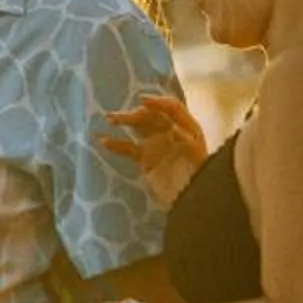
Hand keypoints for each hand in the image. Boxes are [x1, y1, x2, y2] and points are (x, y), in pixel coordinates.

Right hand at [102, 92, 207, 209]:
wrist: (190, 200)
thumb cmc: (199, 178)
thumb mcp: (197, 159)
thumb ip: (186, 143)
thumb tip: (173, 129)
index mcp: (187, 127)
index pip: (172, 107)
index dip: (158, 102)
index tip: (142, 101)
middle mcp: (171, 131)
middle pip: (151, 115)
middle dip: (134, 113)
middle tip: (117, 117)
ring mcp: (157, 144)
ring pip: (138, 127)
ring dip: (124, 121)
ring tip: (109, 119)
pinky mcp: (146, 159)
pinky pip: (129, 148)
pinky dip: (116, 144)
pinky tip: (103, 141)